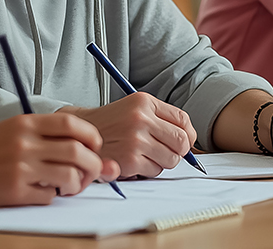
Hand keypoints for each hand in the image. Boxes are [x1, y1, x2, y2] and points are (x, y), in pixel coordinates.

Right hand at [0, 114, 118, 205]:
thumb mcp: (10, 130)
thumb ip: (42, 134)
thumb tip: (82, 146)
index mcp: (25, 123)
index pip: (72, 124)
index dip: (90, 136)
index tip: (93, 146)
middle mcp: (25, 143)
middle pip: (78, 152)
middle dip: (92, 165)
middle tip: (88, 171)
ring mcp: (20, 168)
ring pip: (69, 176)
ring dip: (75, 184)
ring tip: (67, 185)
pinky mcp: (14, 192)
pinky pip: (49, 197)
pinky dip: (53, 196)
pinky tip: (43, 191)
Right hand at [59, 93, 196, 177]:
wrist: (80, 134)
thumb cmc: (112, 124)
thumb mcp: (134, 109)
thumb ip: (161, 118)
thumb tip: (191, 140)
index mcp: (144, 101)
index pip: (183, 120)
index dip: (187, 134)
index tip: (182, 141)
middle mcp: (140, 118)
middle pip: (182, 141)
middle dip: (178, 151)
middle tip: (165, 151)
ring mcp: (135, 139)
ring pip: (171, 159)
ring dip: (161, 161)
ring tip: (145, 154)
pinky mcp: (130, 159)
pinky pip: (155, 170)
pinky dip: (148, 170)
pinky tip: (134, 161)